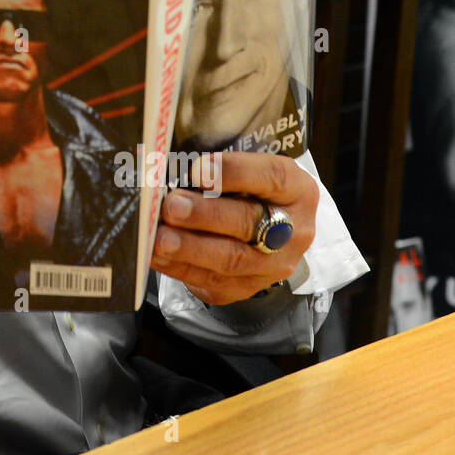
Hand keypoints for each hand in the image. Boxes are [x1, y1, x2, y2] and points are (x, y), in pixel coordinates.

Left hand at [150, 151, 318, 305]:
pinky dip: (180, 267)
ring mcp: (273, 264)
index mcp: (296, 189)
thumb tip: (169, 167)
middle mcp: (293, 230)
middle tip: (172, 206)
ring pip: (232, 259)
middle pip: (249, 222)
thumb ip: (217, 168)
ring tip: (159, 237)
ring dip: (190, 248)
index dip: (234, 172)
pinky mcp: (248, 286)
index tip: (197, 169)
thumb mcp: (248, 168)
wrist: (270, 229)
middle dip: (205, 215)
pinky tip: (157, 255)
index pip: (271, 178)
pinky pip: (214, 281)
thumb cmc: (251, 189)